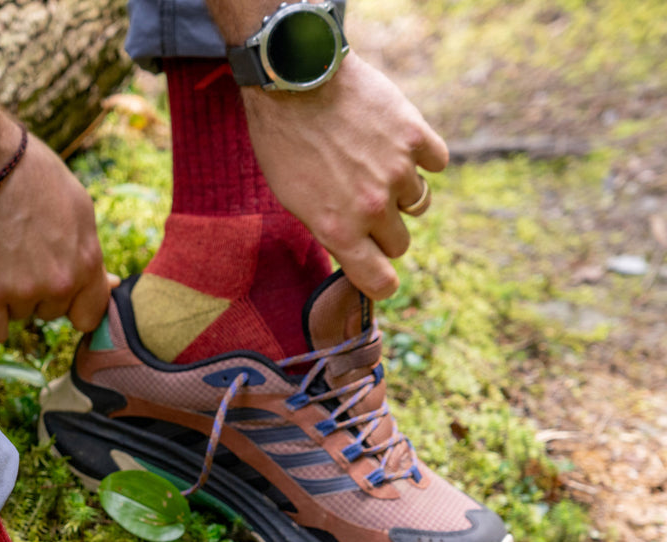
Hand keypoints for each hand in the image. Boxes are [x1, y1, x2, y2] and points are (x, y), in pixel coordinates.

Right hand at [0, 134, 109, 342]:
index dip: (73, 303)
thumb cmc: (34, 177)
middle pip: (50, 313)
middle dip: (38, 291)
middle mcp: (59, 283)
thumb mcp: (80, 209)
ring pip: (20, 316)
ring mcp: (23, 290)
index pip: (89, 315)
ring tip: (0, 254)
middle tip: (21, 252)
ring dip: (10, 297)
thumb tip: (111, 284)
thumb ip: (92, 254)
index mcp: (87, 263)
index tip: (58, 288)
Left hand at [241, 51, 448, 298]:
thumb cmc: (284, 142)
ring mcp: (398, 172)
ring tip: (373, 165)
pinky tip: (398, 144)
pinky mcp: (415, 136)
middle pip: (399, 243)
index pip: (379, 283)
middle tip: (365, 205)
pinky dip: (422, 157)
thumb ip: (330, 228)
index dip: (380, 281)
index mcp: (339, 231)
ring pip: (418, 203)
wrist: (297, 80)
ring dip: (401, 191)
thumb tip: (353, 248)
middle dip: (385, 231)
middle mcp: (373, 208)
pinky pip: (436, 163)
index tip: (377, 273)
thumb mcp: (293, 199)